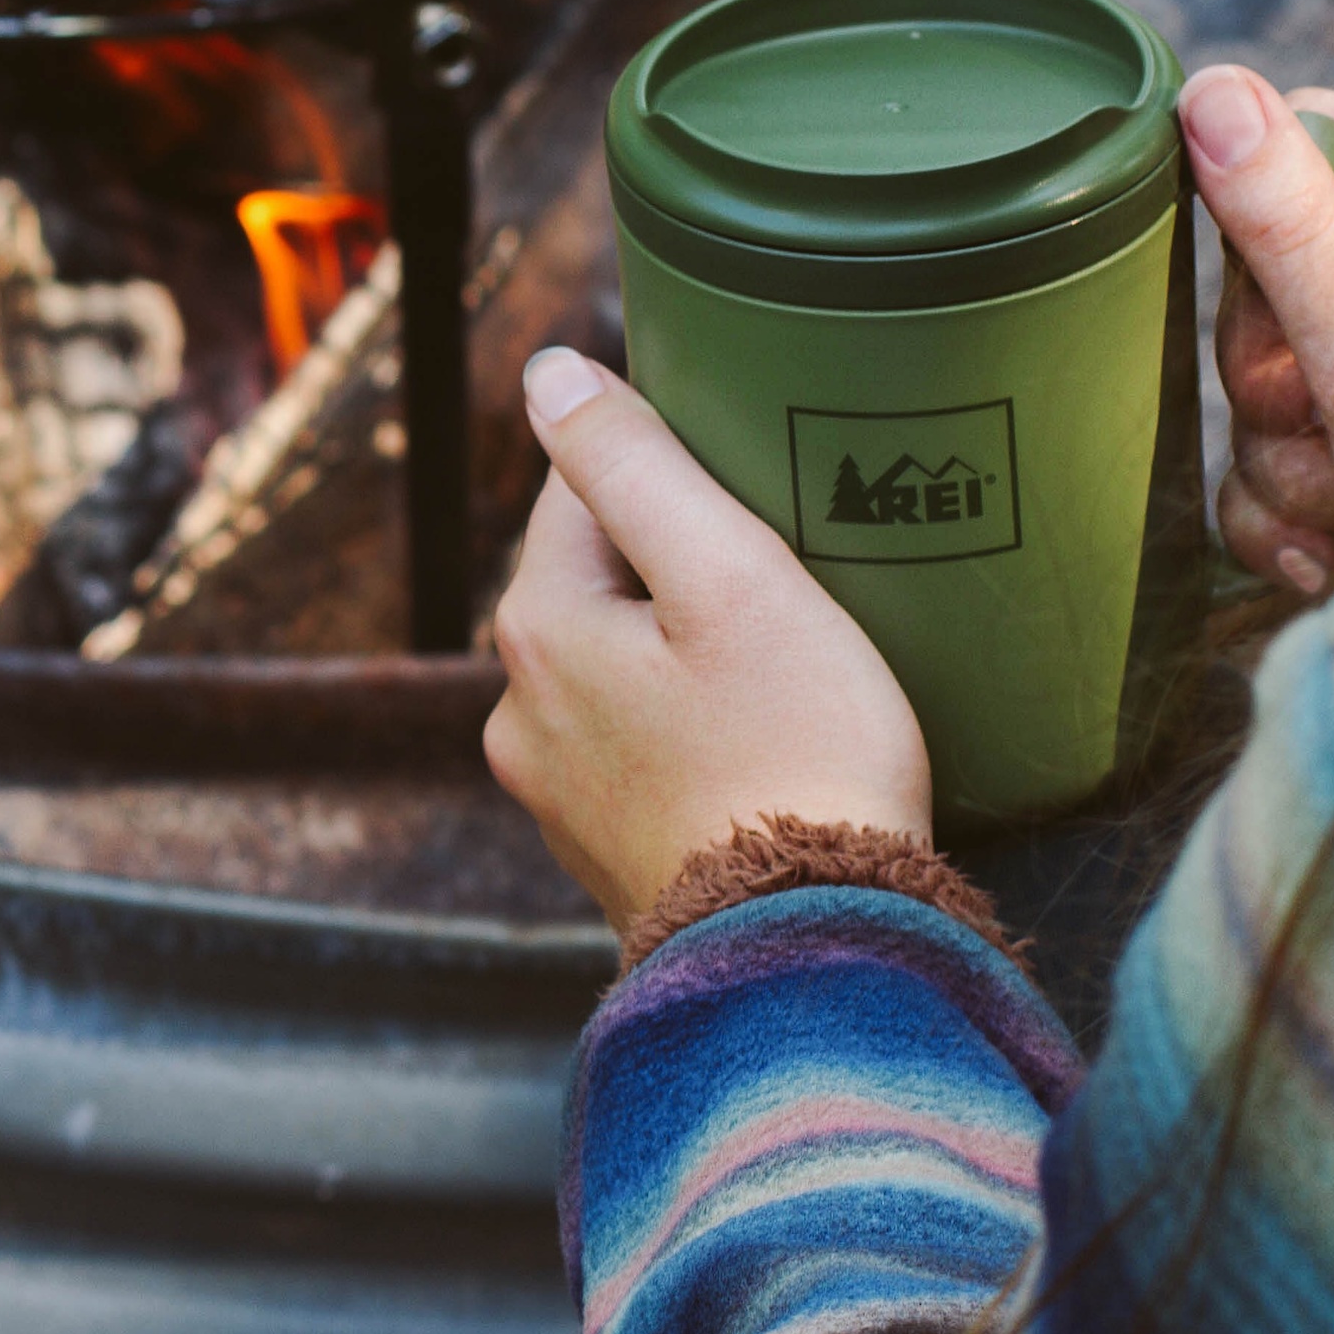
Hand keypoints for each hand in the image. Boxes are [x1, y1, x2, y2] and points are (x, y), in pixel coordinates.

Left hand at [482, 347, 933, 932]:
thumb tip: (550, 373)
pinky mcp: (606, 855)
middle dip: (678, 570)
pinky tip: (762, 749)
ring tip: (783, 672)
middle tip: (788, 582)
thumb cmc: (796, 757)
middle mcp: (517, 713)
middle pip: (598, 583)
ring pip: (619, 671)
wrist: (816, 960)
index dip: (671, 470)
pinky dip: (692, 734)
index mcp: (535, 628)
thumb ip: (635, 465)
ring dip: (683, 656)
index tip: (754, 488)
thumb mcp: (731, 578)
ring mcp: (555, 795)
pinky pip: (642, 752)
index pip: (581, 490)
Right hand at [1182, 66, 1333, 592]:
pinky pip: (1263, 475)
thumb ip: (1287, 220)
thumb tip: (1212, 90)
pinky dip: (1284, 522)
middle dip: (1276, 380)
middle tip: (1332, 418)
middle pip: (1259, 285)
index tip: (1278, 284)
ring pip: (1257, 397)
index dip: (1259, 207)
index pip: (1310, 140)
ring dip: (1289, 466)